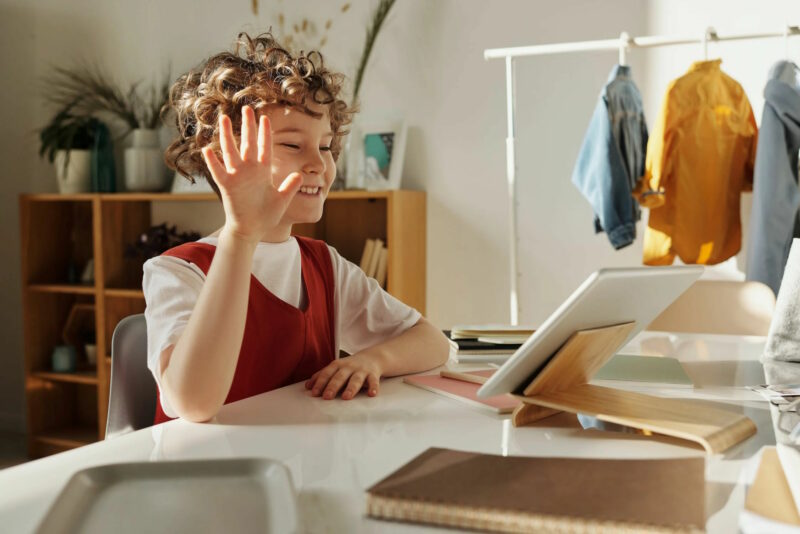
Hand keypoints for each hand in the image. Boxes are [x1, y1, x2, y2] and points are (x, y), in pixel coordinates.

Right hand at [202, 106, 302, 243]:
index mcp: (262, 171)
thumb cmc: (266, 215)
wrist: (252, 230)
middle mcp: (249, 170)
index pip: (264, 147)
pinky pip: (218, 171)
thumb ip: (289, 186)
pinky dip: (213, 162)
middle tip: (246, 109)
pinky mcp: (227, 186)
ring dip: (228, 136)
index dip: (264, 133)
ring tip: (224, 119)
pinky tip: (207, 149)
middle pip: (248, 143)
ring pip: (231, 151)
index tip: (265, 118)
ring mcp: (237, 176)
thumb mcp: (282, 199)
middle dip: (248, 126)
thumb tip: (299, 175)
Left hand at [305, 353, 381, 399]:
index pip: (327, 373)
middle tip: (327, 397)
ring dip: (351, 388)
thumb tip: (307, 386)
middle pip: (340, 377)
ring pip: (356, 379)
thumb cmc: (350, 366)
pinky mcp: (373, 374)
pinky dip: (373, 387)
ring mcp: (361, 370)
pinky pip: (374, 381)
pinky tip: (371, 394)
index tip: (314, 393)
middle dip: (333, 386)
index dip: (320, 383)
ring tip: (346, 397)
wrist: (372, 357)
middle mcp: (349, 367)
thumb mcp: (336, 367)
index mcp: (338, 365)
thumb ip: (322, 375)